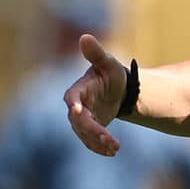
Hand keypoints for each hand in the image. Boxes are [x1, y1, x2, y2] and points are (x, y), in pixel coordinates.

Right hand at [63, 34, 126, 155]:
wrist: (118, 89)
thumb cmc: (111, 73)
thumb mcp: (107, 63)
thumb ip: (96, 53)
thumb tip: (85, 36)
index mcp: (78, 90)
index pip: (71, 97)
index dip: (74, 104)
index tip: (78, 111)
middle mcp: (76, 107)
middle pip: (80, 121)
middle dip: (93, 130)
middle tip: (109, 139)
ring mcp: (81, 120)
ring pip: (85, 134)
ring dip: (98, 142)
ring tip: (115, 148)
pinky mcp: (89, 130)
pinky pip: (91, 141)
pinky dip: (100, 147)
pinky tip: (113, 151)